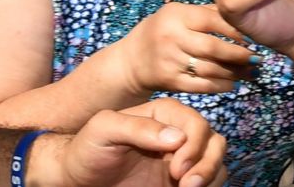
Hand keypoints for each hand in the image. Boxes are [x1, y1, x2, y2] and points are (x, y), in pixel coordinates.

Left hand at [39, 98, 229, 186]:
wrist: (77, 179)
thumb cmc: (86, 150)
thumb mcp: (103, 129)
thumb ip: (136, 127)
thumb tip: (175, 138)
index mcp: (164, 114)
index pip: (195, 124)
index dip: (194, 146)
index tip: (178, 170)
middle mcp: (178, 133)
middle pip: (213, 141)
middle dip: (207, 163)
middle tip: (188, 185)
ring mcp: (181, 157)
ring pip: (216, 160)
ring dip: (210, 175)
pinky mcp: (181, 179)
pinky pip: (209, 178)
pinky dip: (209, 184)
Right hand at [111, 2, 258, 96]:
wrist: (131, 60)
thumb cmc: (162, 31)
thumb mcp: (178, 14)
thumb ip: (207, 13)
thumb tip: (243, 12)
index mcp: (177, 16)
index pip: (213, 20)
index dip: (236, 30)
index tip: (253, 36)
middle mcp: (172, 38)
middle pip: (213, 48)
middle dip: (239, 55)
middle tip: (257, 58)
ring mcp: (170, 62)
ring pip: (210, 69)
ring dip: (235, 73)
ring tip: (251, 72)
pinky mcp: (169, 82)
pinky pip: (201, 86)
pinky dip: (221, 86)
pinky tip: (234, 83)